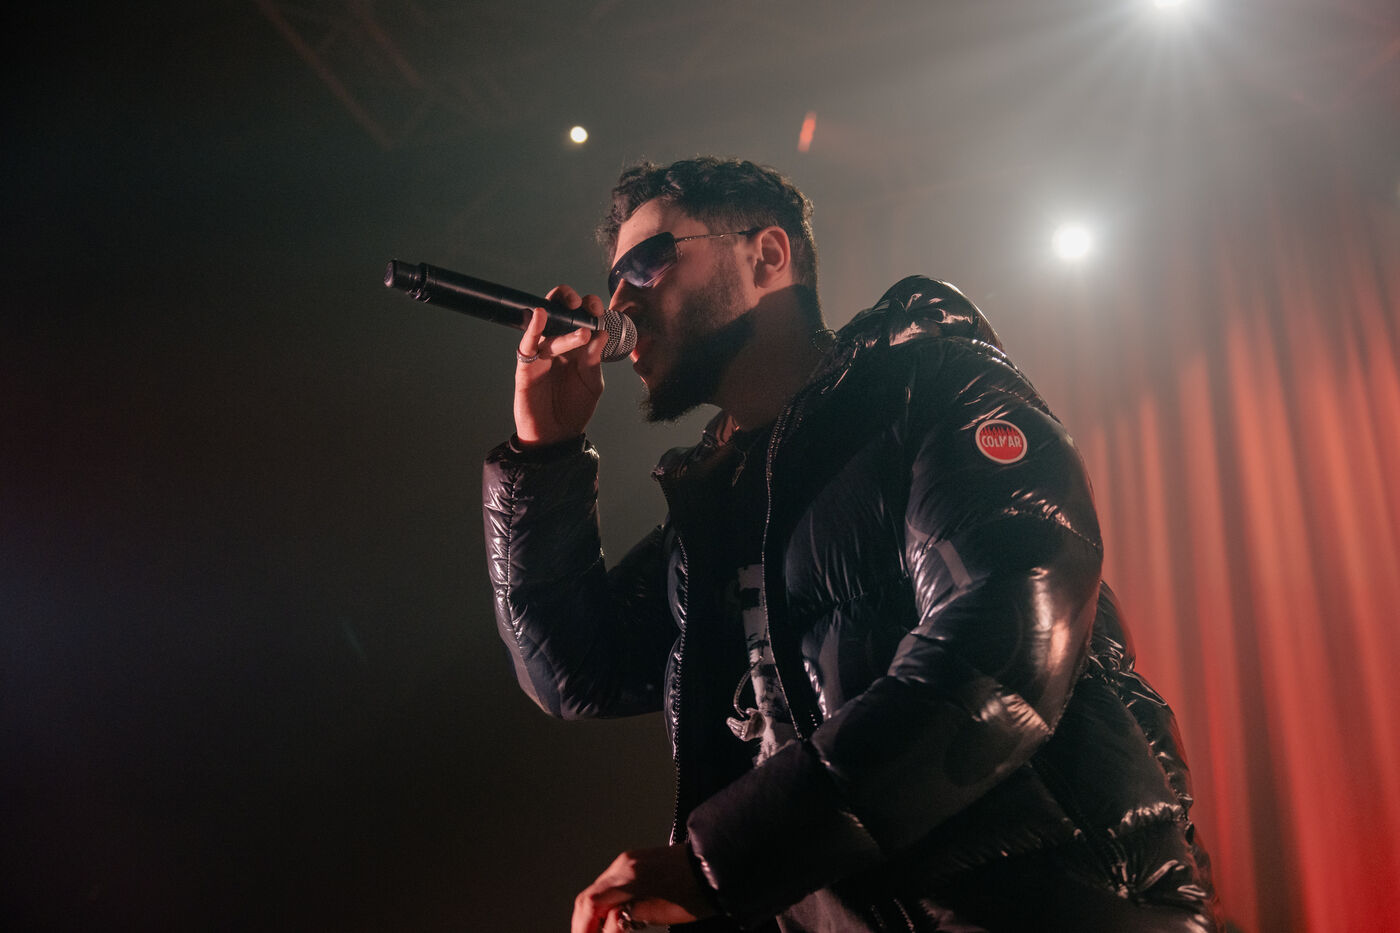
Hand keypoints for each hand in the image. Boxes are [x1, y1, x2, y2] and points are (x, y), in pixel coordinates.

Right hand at [514, 285, 607, 447]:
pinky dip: (534, 328)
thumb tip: (601, 333)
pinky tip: (541, 315)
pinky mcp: (527, 364)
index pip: (583, 319)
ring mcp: (542, 353)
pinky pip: (529, 342)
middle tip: (585, 304)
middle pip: (561, 313)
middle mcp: (560, 345)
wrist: (555, 435)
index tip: (600, 309)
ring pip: (548, 326)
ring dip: (563, 319)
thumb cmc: (574, 408)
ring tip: (578, 323)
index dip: (591, 309)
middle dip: (572, 301)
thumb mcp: (592, 384)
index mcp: (579, 347)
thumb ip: (595, 360)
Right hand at [571, 844, 716, 932]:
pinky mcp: (633, 862)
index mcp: (629, 877)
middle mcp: (623, 865)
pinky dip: (604, 904)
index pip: (591, 904)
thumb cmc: (697, 891)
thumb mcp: (662, 914)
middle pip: (588, 897)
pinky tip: (609, 920)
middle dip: (584, 924)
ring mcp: (627, 861)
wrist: (715, 864)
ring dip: (593, 915)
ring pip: (597, 891)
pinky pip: (609, 884)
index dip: (583, 928)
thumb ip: (628, 919)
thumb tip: (609, 925)